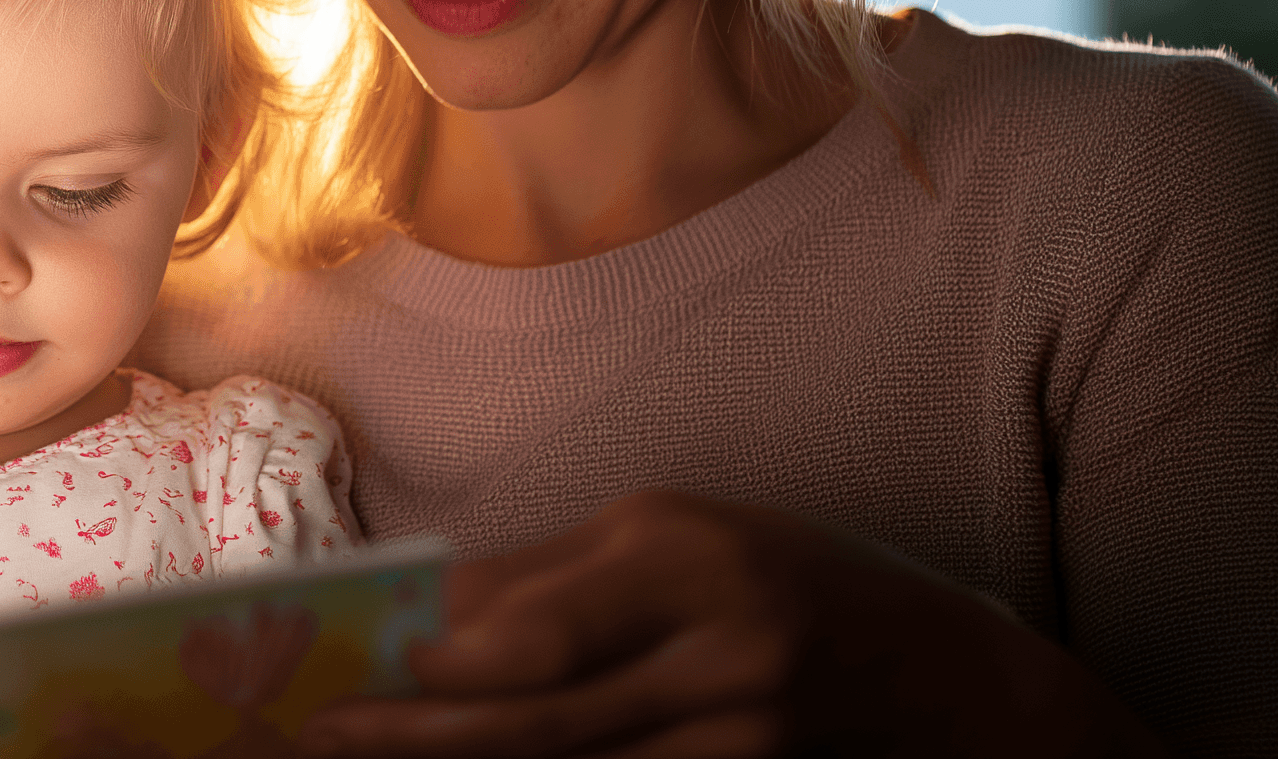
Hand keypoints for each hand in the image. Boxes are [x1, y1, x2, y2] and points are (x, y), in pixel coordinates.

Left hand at [301, 490, 1164, 757]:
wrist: (961, 695)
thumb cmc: (800, 589)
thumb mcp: (685, 538)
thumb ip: (557, 577)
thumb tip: (426, 605)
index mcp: (692, 556)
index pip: (532, 628)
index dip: (431, 665)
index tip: (346, 674)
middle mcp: (720, 656)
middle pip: (533, 722)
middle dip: (411, 741)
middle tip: (316, 739)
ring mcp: (743, 746)